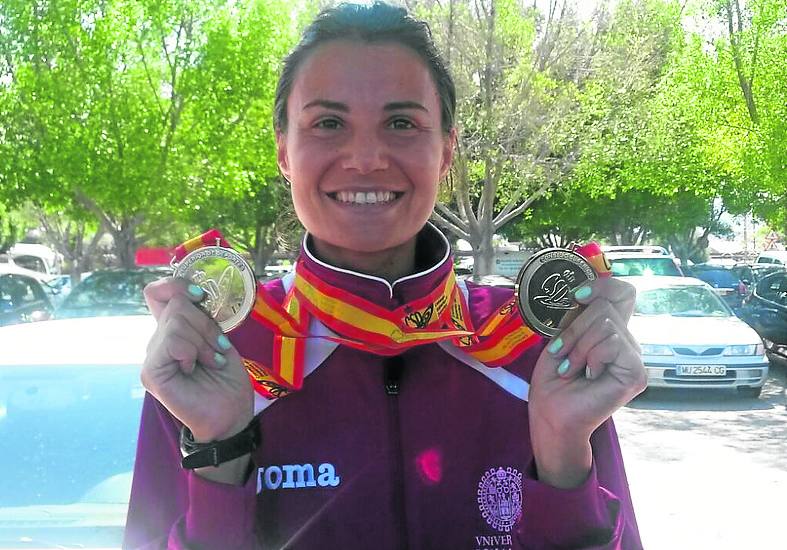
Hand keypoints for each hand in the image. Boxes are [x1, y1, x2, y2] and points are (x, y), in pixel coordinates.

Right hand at [141, 278, 253, 443]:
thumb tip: (191, 292)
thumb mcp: (217, 338)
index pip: (157, 292)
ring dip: (203, 341)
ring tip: (211, 362)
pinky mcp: (151, 372)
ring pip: (176, 321)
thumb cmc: (227, 379)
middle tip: (217, 349)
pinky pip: (172, 342)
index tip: (201, 296)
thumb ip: (200, 317)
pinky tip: (196, 369)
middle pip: (176, 304)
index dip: (177, 285)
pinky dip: (193, 352)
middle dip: (206, 324)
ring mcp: (152, 357)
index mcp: (173, 330)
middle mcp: (158, 340)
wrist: (230, 413)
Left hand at [528, 277, 646, 487]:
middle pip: (606, 305)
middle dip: (575, 328)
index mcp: (610, 330)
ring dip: (578, 345)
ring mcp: (634, 357)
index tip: (577, 297)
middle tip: (563, 354)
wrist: (551, 412)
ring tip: (572, 367)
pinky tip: (587, 375)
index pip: (623, 292)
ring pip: (605, 323)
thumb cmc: (553, 379)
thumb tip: (584, 292)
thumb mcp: (562, 337)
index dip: (603, 285)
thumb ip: (579, 315)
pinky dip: (590, 356)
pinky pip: (612, 342)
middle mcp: (626, 341)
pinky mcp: (636, 372)